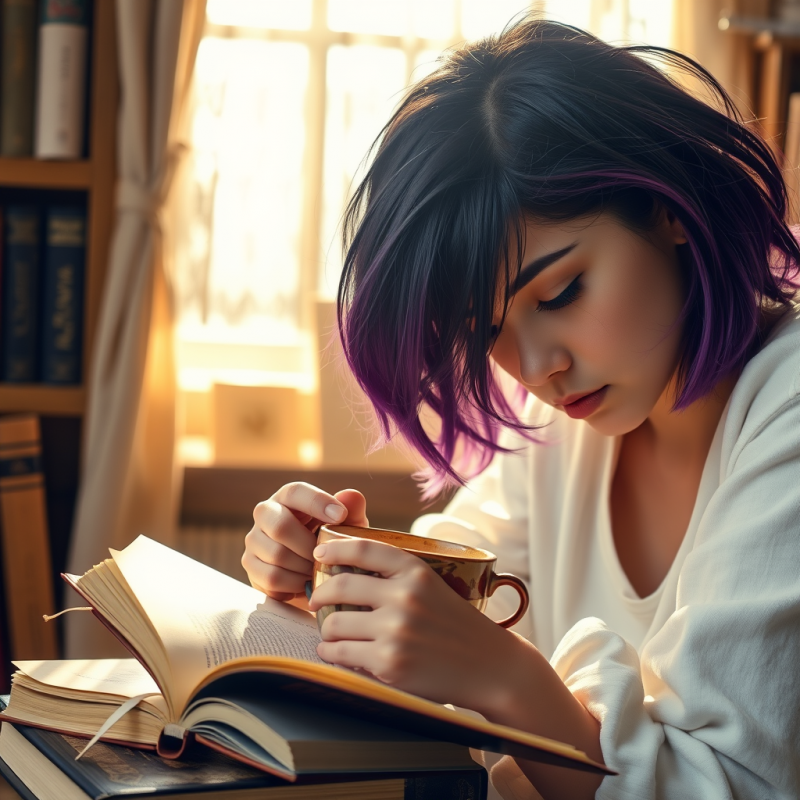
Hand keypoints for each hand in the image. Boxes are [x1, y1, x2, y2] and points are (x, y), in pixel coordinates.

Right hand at [242, 484, 368, 601]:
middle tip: (328, 556)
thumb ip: (352, 510)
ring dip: (304, 567)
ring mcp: (254, 539)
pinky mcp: (250, 565)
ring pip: (276, 555)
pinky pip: (272, 577)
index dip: (317, 502)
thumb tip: (352, 495)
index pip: (295, 492)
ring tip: (319, 570)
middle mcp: (266, 513)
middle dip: (309, 545)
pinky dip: (294, 583)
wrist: (315, 573)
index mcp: (288, 497)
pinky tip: (307, 582)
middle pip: (280, 526)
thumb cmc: (332, 541)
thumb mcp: (348, 527)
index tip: (341, 516)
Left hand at [308, 537, 522, 711]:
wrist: (489, 667)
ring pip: (334, 624)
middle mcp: (405, 597)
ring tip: (329, 633)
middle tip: (315, 600)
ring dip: (325, 630)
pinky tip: (335, 652)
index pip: (364, 549)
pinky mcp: (389, 664)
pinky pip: (340, 654)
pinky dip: (331, 653)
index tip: (319, 552)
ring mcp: (396, 631)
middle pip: (340, 586)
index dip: (335, 548)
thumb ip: (398, 575)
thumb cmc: (456, 625)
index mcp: (416, 571)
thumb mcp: (433, 586)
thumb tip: (346, 567)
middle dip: (320, 593)